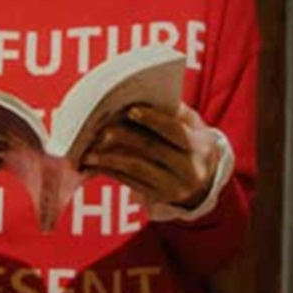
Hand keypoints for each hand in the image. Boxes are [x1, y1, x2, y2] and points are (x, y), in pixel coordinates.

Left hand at [83, 103, 220, 208]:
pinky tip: (94, 163)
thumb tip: (146, 95)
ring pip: (137, 169)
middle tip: (100, 129)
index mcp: (200, 146)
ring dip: (109, 158)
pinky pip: (130, 182)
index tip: (130, 110)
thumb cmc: (190, 142)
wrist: (203, 180)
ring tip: (89, 152)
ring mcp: (174, 187)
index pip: (174, 130)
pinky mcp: (159, 197)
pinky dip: (110, 171)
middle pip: (151, 149)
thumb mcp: (193, 126)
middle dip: (123, 137)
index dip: (153, 119)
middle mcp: (190, 170)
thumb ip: (175, 111)